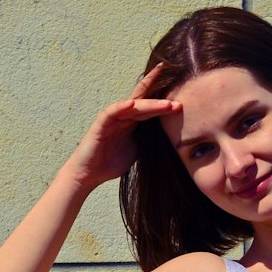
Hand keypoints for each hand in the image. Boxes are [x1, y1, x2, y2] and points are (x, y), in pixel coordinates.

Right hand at [61, 65, 179, 191]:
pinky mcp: (101, 123)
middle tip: (180, 102)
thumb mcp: (138, 150)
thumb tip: (170, 137)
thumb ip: (150, 139)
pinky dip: (121, 107)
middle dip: (161, 100)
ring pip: (132, 106)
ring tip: (166, 105)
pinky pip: (112, 111)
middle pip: (144, 102)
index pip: (150, 107)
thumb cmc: (112, 162)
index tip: (181, 98)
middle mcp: (123, 116)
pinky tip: (132, 104)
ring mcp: (112, 118)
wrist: (90, 174)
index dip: (163, 100)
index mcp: (133, 122)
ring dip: (150, 104)